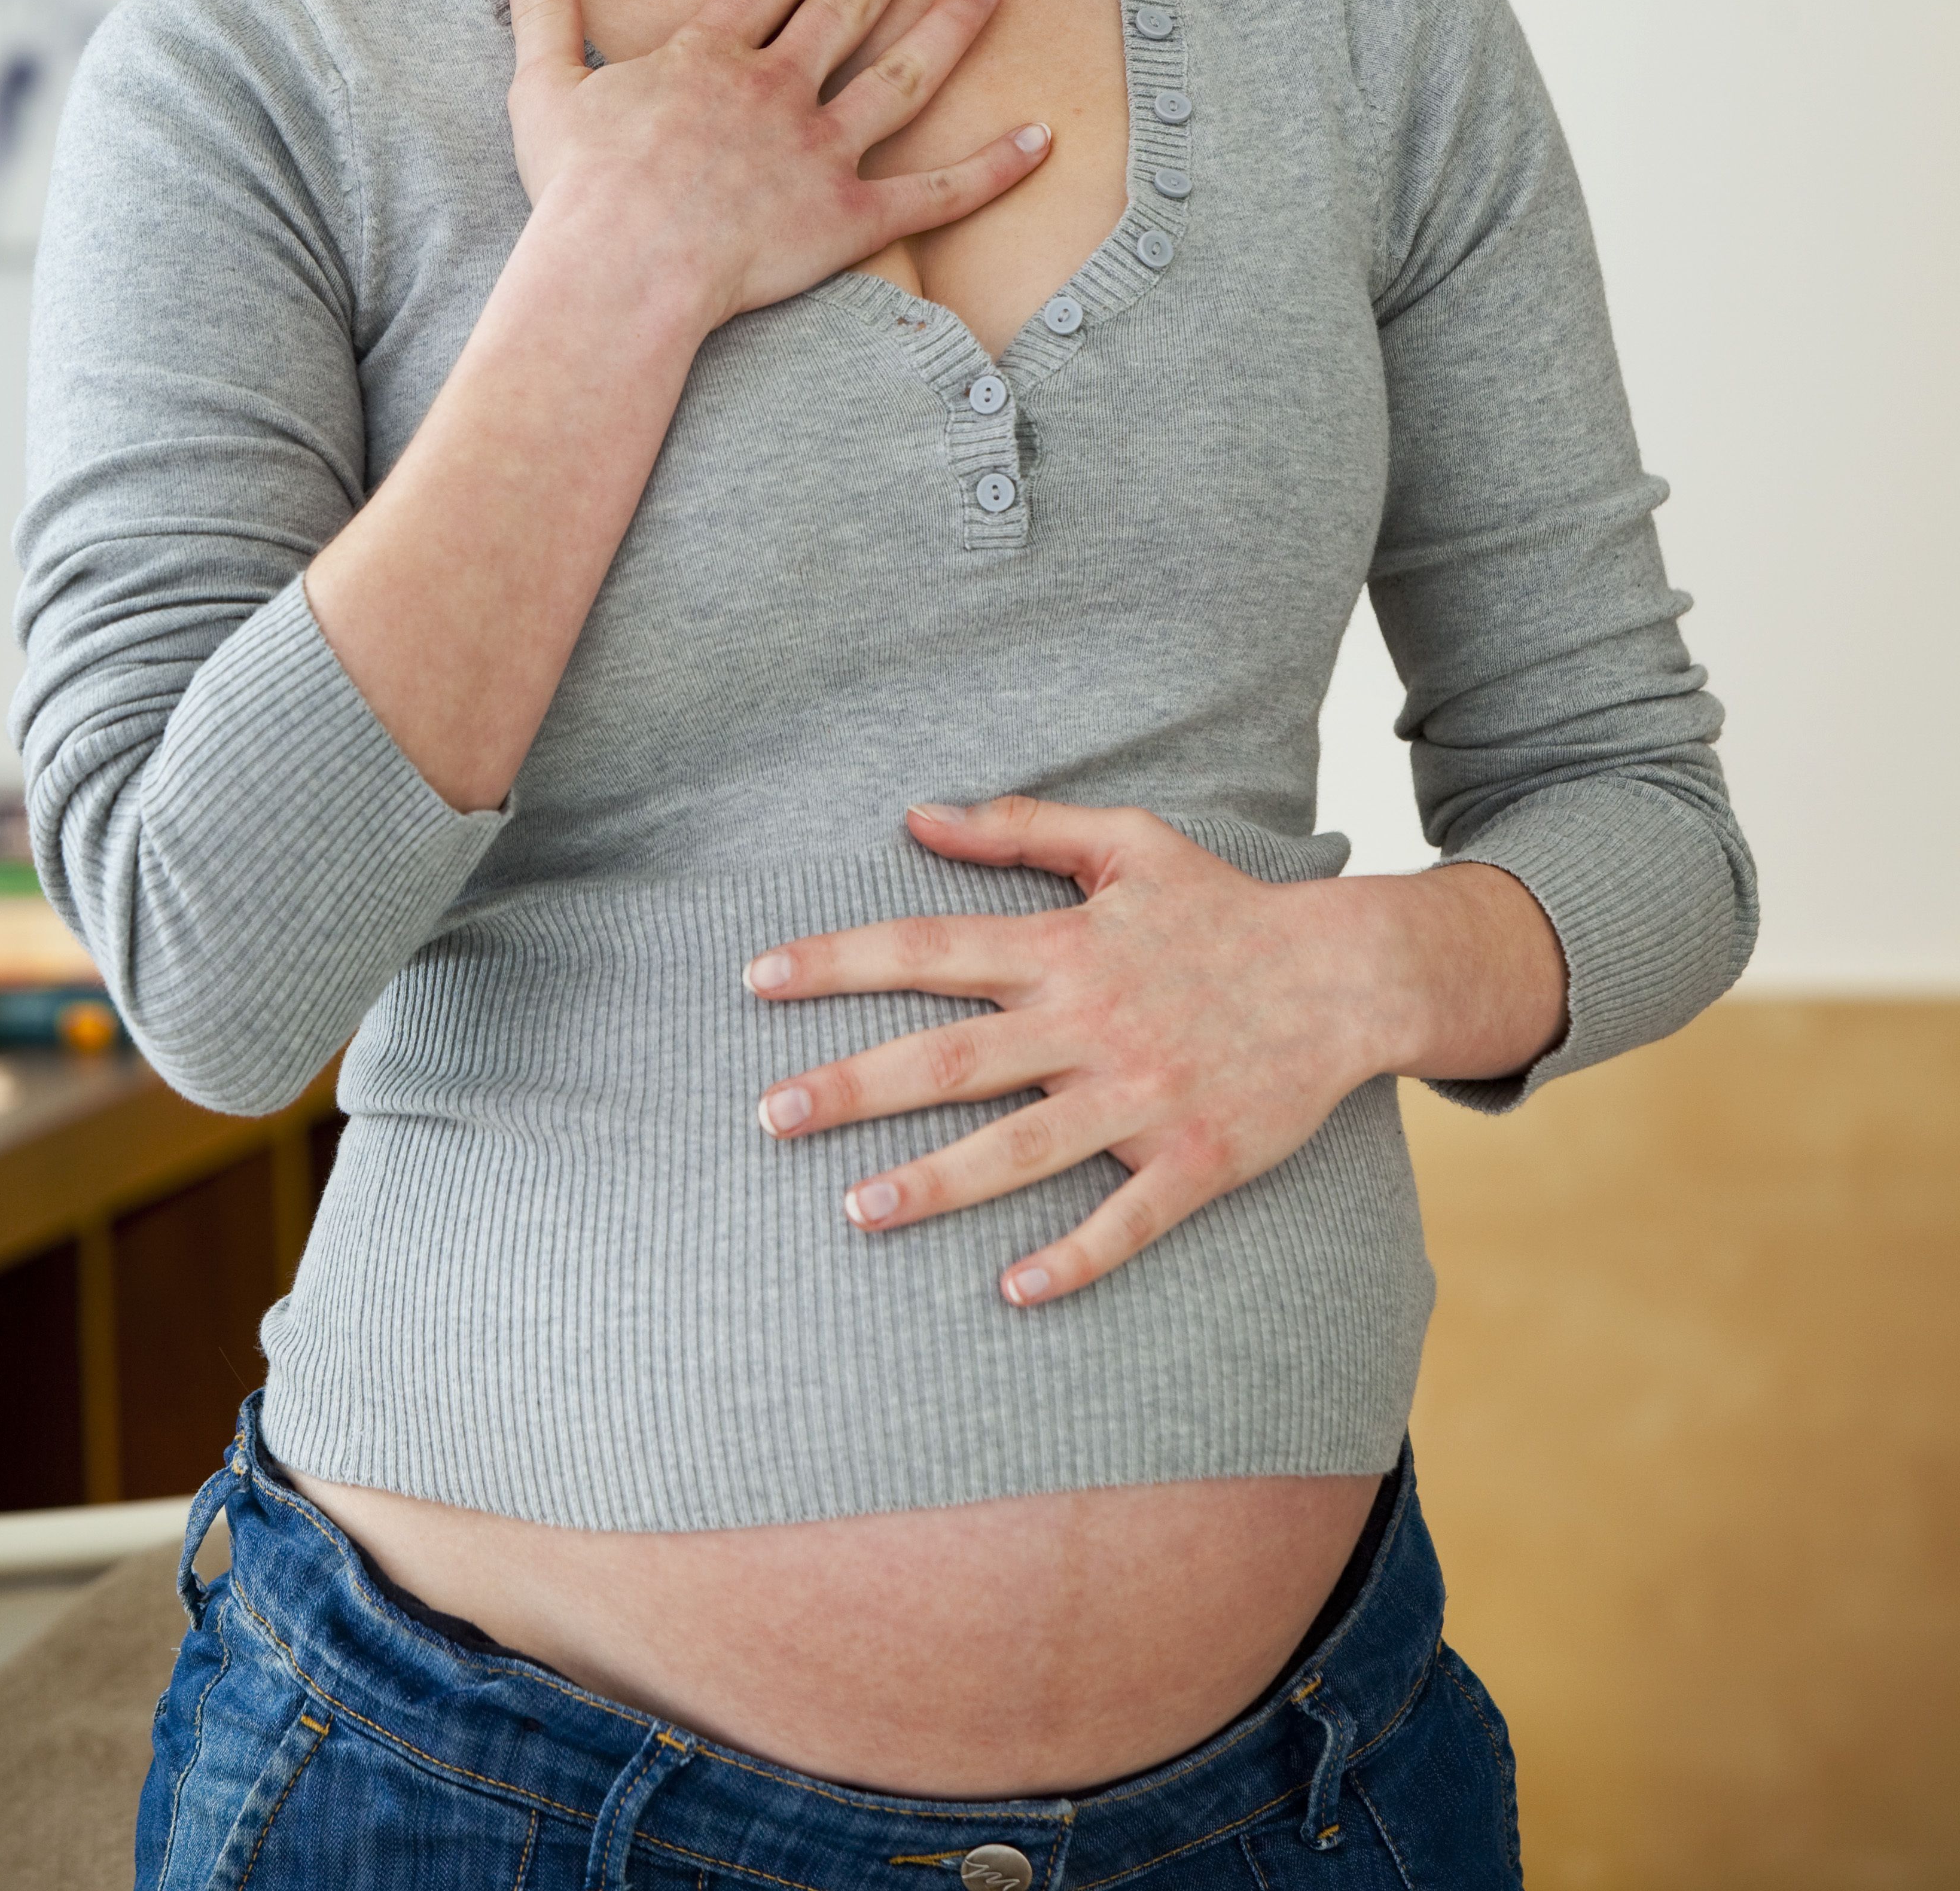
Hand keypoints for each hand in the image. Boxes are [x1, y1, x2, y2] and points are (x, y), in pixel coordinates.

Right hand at [500, 0, 1049, 327]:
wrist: (615, 278)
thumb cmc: (575, 194)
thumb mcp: (543, 90)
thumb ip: (544, 11)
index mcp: (710, 56)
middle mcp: (776, 91)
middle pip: (851, 0)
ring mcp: (817, 154)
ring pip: (903, 76)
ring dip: (953, 22)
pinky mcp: (847, 223)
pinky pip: (934, 195)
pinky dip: (992, 169)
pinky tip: (1042, 137)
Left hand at [743, 798, 1568, 1305]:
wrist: (1349, 974)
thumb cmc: (1225, 907)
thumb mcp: (1128, 841)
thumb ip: (1021, 826)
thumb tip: (917, 815)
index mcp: (1067, 946)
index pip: (928, 948)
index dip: (839, 961)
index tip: (758, 978)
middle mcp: (1092, 1023)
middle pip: (953, 1058)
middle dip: (854, 1086)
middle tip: (768, 1116)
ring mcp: (1143, 1097)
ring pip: (1022, 1147)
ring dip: (936, 1182)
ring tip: (853, 1212)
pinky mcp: (1197, 1157)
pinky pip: (1127, 1219)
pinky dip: (1074, 1257)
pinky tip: (1013, 1291)